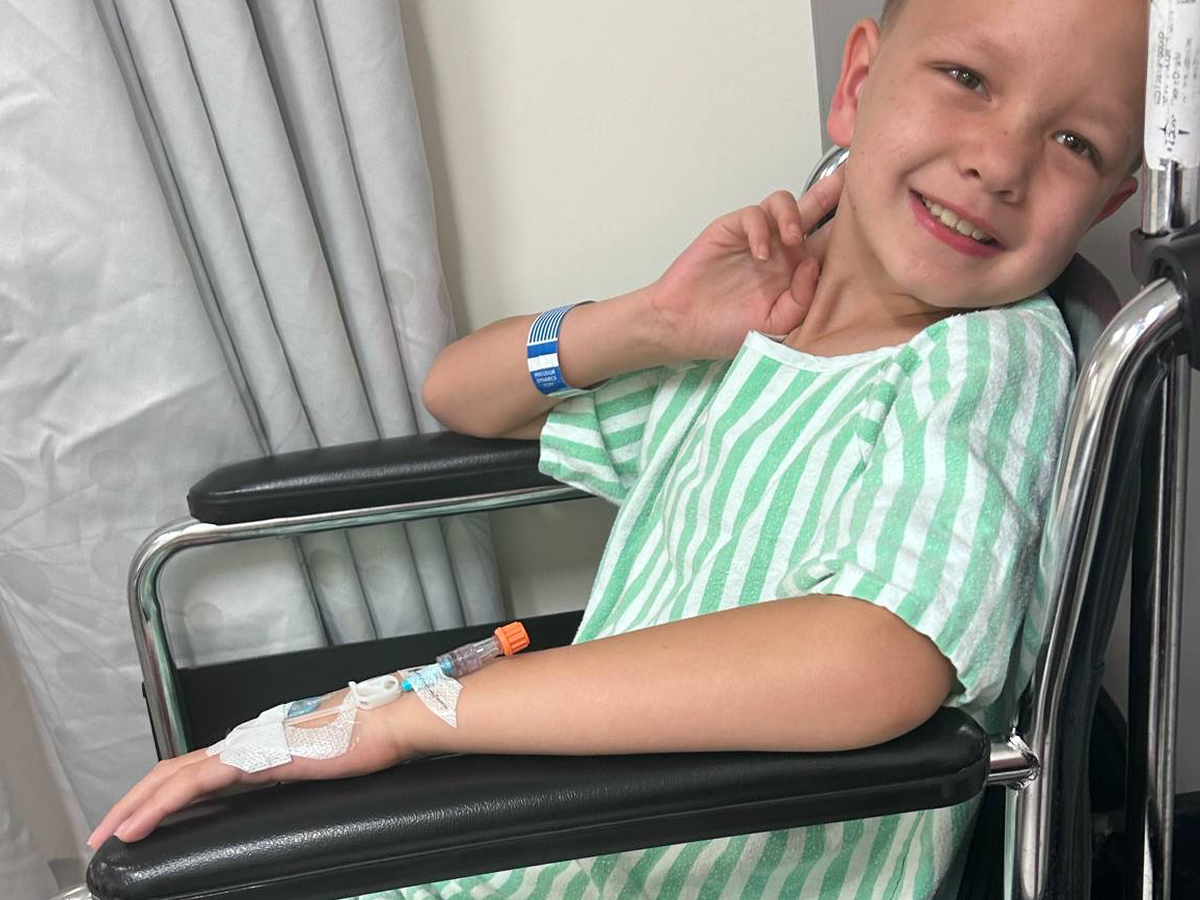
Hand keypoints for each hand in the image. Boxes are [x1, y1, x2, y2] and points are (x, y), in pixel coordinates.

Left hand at [86, 687, 413, 848]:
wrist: (386, 724)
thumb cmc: (367, 741)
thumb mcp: (323, 765)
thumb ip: (298, 773)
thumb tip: (298, 785)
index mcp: (258, 745)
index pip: (195, 768)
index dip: (160, 792)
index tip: (139, 820)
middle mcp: (244, 743)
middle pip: (171, 770)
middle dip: (132, 801)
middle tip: (104, 833)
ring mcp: (245, 749)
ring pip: (171, 776)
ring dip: (134, 804)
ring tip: (108, 834)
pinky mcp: (252, 760)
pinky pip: (191, 785)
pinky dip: (158, 805)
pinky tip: (138, 826)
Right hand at [647, 166, 843, 360]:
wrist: (682, 326)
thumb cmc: (726, 330)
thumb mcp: (777, 327)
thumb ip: (802, 299)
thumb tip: (814, 264)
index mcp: (798, 273)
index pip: (832, 244)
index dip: (851, 230)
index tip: (874, 218)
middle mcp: (783, 250)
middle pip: (816, 210)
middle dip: (836, 190)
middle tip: (855, 172)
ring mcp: (758, 238)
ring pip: (786, 203)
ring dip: (794, 215)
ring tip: (793, 239)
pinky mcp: (732, 230)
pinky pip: (754, 214)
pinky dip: (760, 228)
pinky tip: (759, 253)